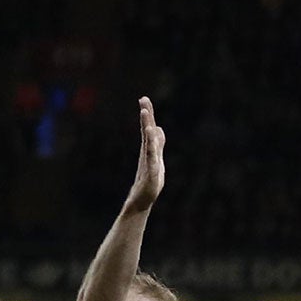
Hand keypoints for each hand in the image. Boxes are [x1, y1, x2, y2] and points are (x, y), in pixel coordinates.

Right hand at [124, 96, 165, 212]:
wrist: (141, 201)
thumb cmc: (148, 181)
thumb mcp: (156, 159)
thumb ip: (158, 144)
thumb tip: (159, 129)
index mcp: (149, 149)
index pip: (149, 129)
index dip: (148, 115)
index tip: (144, 99)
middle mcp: (147, 153)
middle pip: (147, 132)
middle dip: (146, 115)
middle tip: (143, 99)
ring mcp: (148, 162)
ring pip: (148, 142)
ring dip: (147, 127)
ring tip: (145, 113)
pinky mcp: (151, 173)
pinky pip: (151, 158)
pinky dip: (152, 148)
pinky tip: (152, 139)